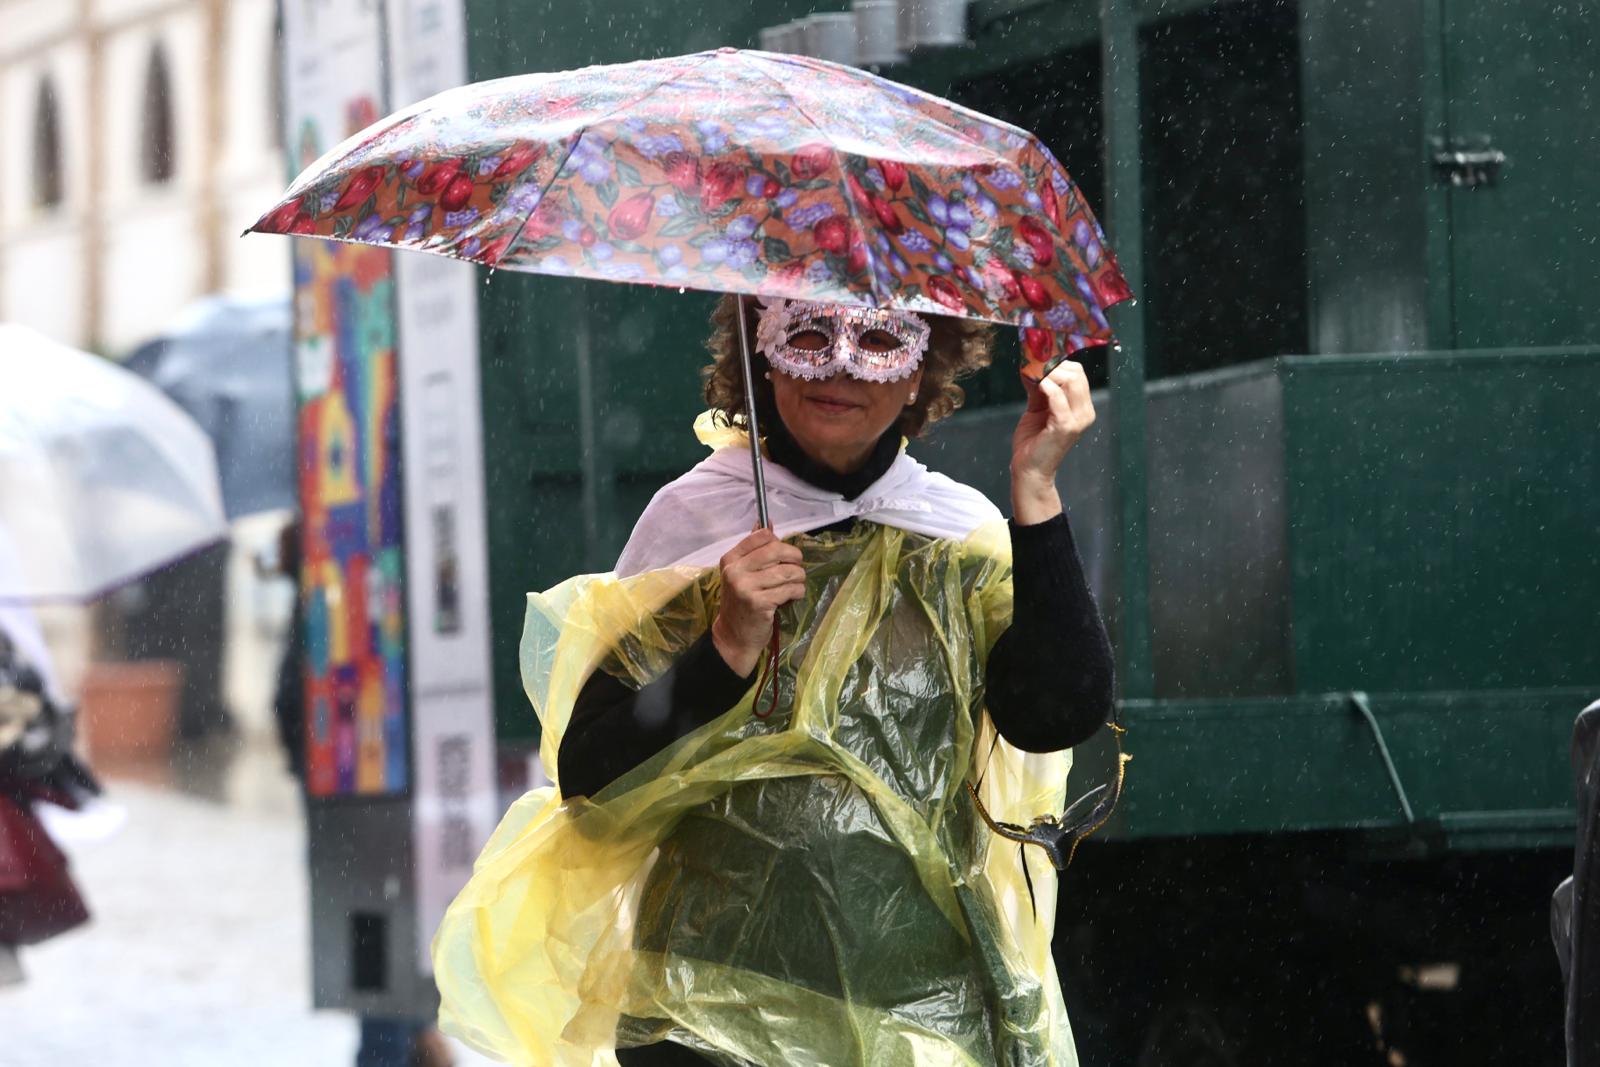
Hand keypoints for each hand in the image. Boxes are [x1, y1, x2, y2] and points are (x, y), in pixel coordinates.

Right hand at [710, 528, 806, 677]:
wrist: (733, 636)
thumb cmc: (741, 603)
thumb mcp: (742, 574)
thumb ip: (754, 549)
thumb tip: (768, 521)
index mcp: (731, 559)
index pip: (761, 536)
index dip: (779, 543)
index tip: (784, 556)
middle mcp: (736, 571)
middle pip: (777, 550)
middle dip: (795, 558)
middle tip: (795, 570)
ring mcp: (747, 588)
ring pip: (789, 571)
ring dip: (798, 579)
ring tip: (793, 586)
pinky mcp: (760, 603)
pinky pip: (791, 589)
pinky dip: (797, 593)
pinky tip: (790, 598)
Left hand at [1010, 360, 1094, 523]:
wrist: (1029, 469)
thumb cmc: (1033, 441)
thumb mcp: (1037, 408)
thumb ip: (1039, 389)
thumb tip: (1032, 366)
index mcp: (1081, 407)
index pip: (1078, 373)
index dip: (1058, 363)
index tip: (1037, 361)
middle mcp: (1085, 413)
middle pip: (1077, 374)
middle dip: (1054, 366)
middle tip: (1033, 366)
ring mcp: (1077, 420)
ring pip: (1071, 381)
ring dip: (1049, 374)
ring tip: (1033, 376)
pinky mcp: (1065, 427)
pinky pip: (1058, 398)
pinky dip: (1047, 387)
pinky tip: (1036, 385)